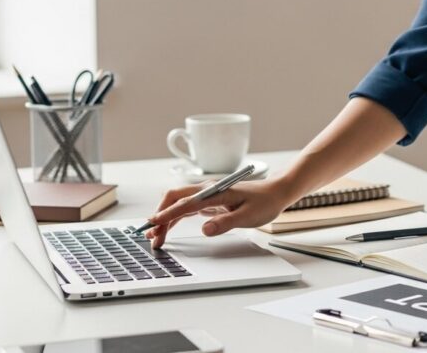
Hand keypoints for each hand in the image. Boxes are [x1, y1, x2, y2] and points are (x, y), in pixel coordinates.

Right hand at [144, 177, 296, 248]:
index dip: (168, 214)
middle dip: (160, 215)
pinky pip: (186, 209)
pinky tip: (168, 229)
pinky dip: (174, 218)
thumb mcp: (248, 216)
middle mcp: (207, 190)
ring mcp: (207, 195)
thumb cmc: (264, 202)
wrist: (275, 192)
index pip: (185, 203)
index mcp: (215, 192)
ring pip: (178, 204)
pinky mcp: (209, 201)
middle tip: (151, 235)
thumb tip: (205, 230)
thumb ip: (226, 223)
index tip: (153, 224)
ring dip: (165, 218)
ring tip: (155, 237)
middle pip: (175, 199)